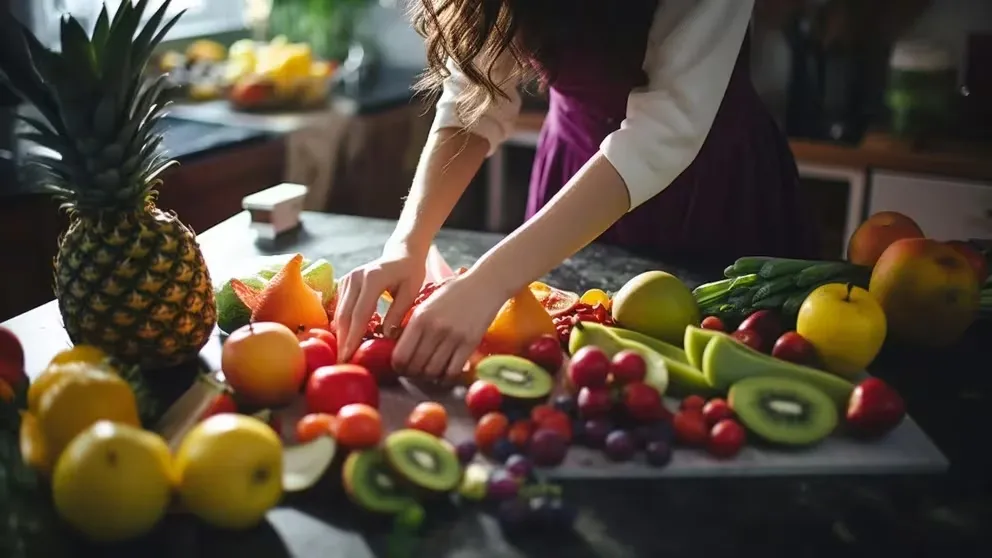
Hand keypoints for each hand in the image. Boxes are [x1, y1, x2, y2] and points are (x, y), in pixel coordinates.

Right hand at [335, 243, 426, 361]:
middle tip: (343, 363)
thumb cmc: (410, 272)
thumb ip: (398, 314)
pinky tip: (346, 341)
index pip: (359, 314)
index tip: (349, 356)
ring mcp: (347, 279)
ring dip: (341, 335)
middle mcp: (355, 278)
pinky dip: (343, 326)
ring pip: (340, 314)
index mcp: (372, 278)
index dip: (353, 337)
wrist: (402, 253)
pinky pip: (340, 309)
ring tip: (344, 356)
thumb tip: (385, 337)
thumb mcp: (410, 292)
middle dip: (343, 341)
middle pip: (345, 316)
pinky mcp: (344, 283)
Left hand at [393, 269, 506, 379]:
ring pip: (433, 372)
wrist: (484, 285)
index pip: (400, 355)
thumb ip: (413, 325)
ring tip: (430, 372)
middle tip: (415, 372)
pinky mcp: (470, 343)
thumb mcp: (427, 304)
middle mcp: (434, 328)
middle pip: (415, 366)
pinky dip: (446, 377)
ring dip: (429, 376)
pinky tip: (446, 373)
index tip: (400, 367)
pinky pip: (453, 371)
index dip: (398, 366)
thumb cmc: (454, 293)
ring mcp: (453, 337)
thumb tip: (399, 348)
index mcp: (420, 318)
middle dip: (412, 374)